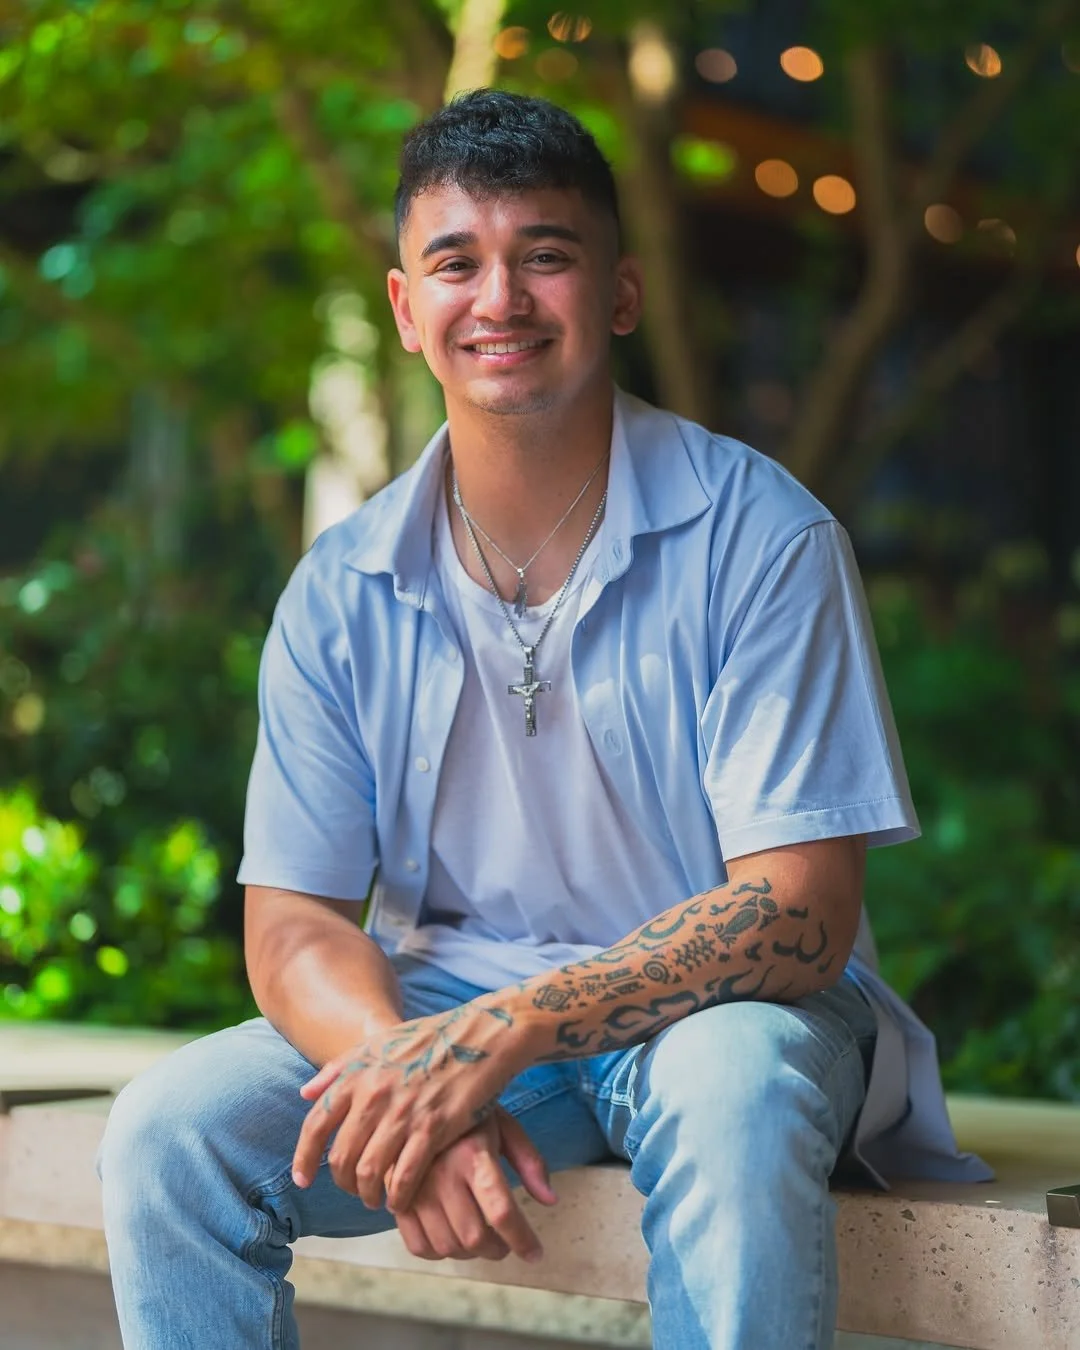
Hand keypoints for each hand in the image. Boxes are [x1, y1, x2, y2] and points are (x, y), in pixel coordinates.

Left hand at [291, 1000, 519, 1210]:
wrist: (478, 1037)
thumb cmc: (427, 1040)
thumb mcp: (377, 1043)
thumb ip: (338, 1069)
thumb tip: (305, 1094)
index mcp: (356, 1074)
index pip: (316, 1125)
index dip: (304, 1158)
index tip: (303, 1179)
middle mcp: (374, 1095)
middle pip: (342, 1157)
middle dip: (343, 1183)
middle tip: (353, 1190)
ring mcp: (403, 1113)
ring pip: (369, 1173)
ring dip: (368, 1195)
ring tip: (375, 1199)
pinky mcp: (433, 1129)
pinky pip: (404, 1177)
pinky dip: (397, 1196)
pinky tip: (400, 1200)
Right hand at [394, 1107, 556, 1262]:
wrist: (414, 1101)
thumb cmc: (466, 1117)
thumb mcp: (503, 1126)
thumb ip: (529, 1161)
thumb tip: (551, 1200)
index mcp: (474, 1154)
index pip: (501, 1211)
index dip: (522, 1240)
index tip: (535, 1254)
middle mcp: (443, 1174)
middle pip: (474, 1236)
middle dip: (498, 1249)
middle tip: (506, 1243)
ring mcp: (416, 1190)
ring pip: (447, 1246)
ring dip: (470, 1254)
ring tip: (480, 1240)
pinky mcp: (398, 1199)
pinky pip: (418, 1245)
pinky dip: (439, 1253)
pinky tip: (452, 1238)